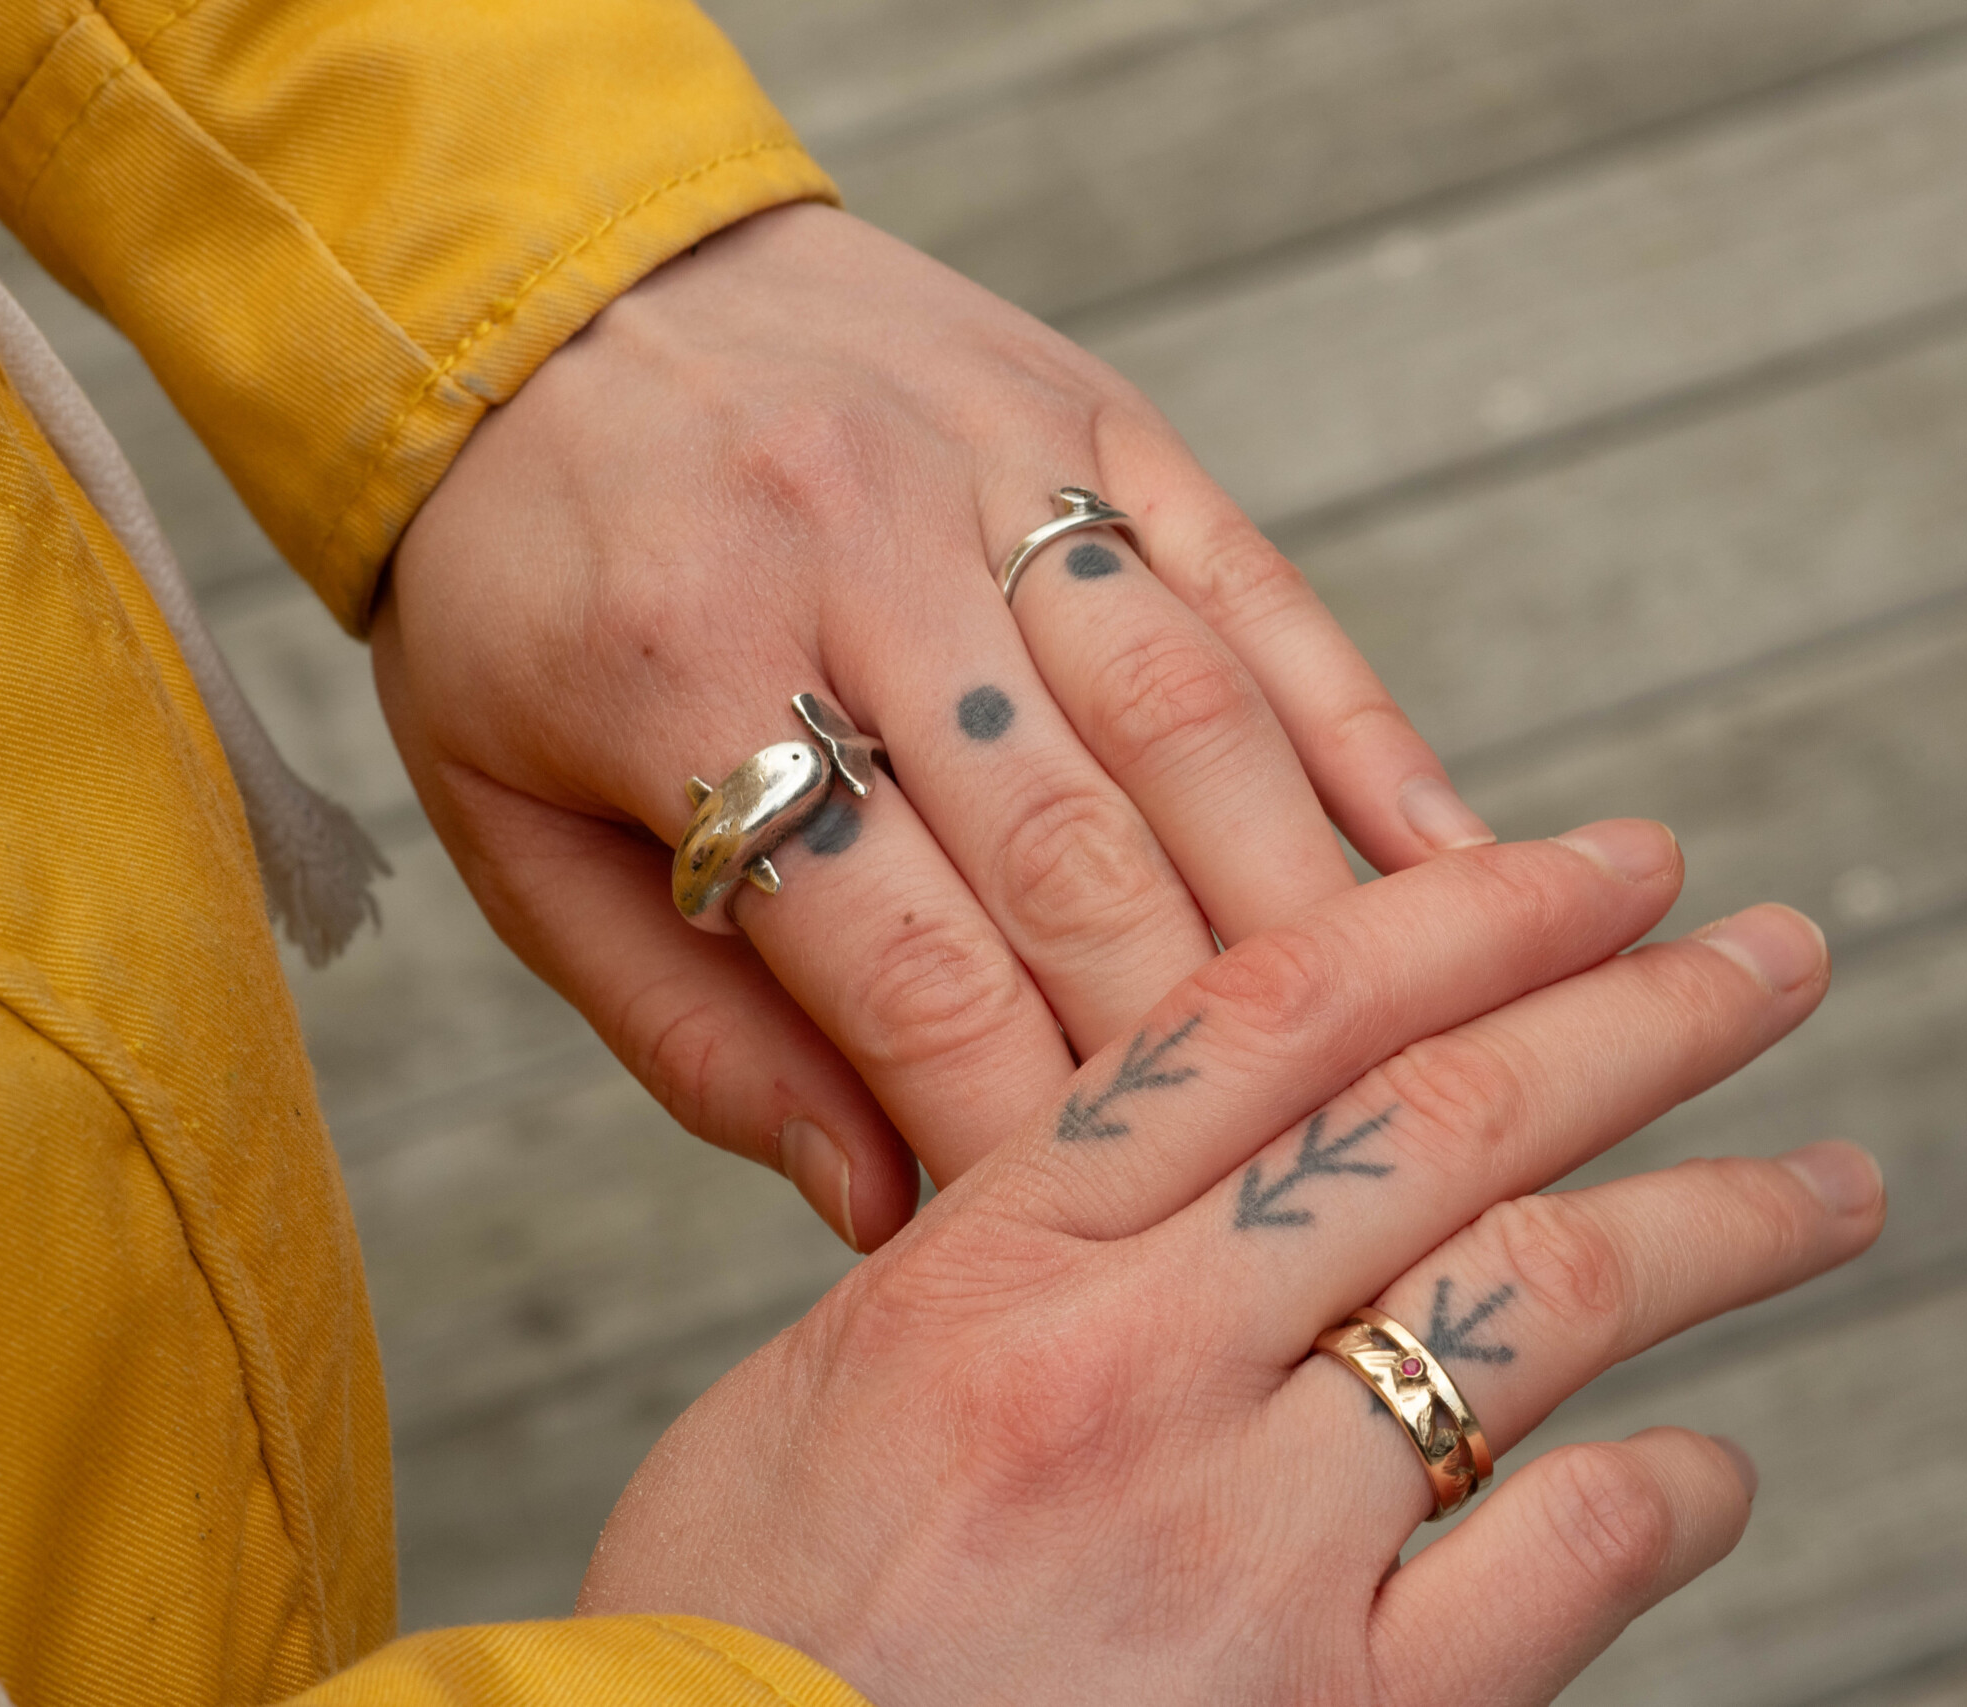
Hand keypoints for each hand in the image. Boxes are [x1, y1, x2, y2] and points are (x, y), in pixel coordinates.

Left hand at [374, 203, 1491, 1247]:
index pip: (905, 965)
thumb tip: (873, 1209)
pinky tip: (1454, 867)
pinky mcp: (1091, 414)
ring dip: (1311, 920)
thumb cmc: (520, 587)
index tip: (1106, 1270)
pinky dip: (1363, 733)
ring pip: (1194, 724)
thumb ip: (686, 1026)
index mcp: (678, 672)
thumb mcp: (511, 818)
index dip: (1022, 1136)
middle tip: (1283, 1215)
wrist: (546, 272)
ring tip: (1414, 1073)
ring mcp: (989, 467)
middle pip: (1078, 856)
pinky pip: (1255, 586)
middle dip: (1185, 1064)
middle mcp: (851, 554)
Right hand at [580, 822, 1881, 1704]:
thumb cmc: (733, 1638)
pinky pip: (1559, 1559)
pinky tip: (1709, 1465)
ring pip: (1534, 1307)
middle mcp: (1131, 1371)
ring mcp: (1241, 1543)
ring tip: (1823, 1186)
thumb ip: (974, 1265)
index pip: (1272, 1021)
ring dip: (1714, 1225)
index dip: (1464, 915)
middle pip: (1437, 1123)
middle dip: (1637, 1018)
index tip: (1597, 864)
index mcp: (992, 1268)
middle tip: (1765, 959)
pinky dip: (1668, 1495)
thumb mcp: (809, 1394)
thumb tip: (1109, 1170)